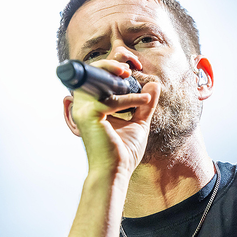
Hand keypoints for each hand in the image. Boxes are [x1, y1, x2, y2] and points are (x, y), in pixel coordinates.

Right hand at [64, 60, 160, 177]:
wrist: (116, 172)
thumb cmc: (123, 152)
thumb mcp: (138, 122)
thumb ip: (145, 104)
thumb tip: (154, 84)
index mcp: (91, 106)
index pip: (97, 78)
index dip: (111, 66)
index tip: (132, 67)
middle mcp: (83, 106)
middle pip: (91, 74)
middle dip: (110, 64)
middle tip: (129, 67)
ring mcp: (83, 110)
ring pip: (96, 81)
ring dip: (115, 74)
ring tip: (131, 75)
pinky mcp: (89, 116)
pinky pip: (110, 99)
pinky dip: (129, 99)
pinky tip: (143, 102)